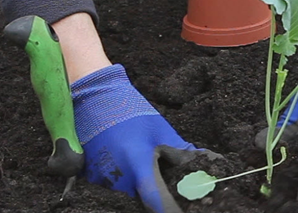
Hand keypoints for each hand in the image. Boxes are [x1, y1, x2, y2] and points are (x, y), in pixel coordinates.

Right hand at [71, 64, 217, 212]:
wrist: (96, 97)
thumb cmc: (132, 111)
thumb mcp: (161, 130)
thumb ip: (182, 153)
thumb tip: (208, 163)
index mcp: (138, 165)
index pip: (157, 201)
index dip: (171, 209)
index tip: (182, 210)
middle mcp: (118, 177)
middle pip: (142, 198)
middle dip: (155, 193)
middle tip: (164, 179)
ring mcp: (101, 178)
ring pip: (127, 192)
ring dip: (137, 185)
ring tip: (142, 165)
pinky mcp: (90, 175)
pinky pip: (112, 185)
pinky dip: (122, 179)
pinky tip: (126, 162)